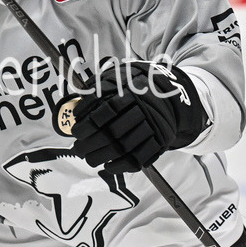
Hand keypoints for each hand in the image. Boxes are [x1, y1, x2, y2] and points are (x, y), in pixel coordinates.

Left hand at [61, 61, 209, 174]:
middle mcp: (142, 111)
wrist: (170, 96)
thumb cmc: (134, 89)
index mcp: (129, 94)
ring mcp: (152, 128)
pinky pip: (138, 159)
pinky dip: (120, 166)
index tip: (76, 131)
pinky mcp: (159, 142)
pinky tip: (108, 165)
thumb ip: (98, 91)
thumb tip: (76, 111)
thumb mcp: (117, 80)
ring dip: (101, 157)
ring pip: (123, 148)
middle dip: (89, 145)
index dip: (86, 125)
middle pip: (111, 133)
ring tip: (89, 158)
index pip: (103, 113)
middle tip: (78, 149)